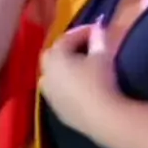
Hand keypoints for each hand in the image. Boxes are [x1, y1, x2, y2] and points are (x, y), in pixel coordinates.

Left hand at [40, 19, 121, 138]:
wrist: (101, 117)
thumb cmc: (100, 80)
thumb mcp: (102, 55)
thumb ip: (98, 38)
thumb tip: (98, 29)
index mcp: (55, 58)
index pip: (66, 38)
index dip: (83, 31)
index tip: (98, 30)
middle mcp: (46, 74)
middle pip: (54, 55)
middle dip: (69, 48)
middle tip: (87, 46)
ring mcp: (49, 94)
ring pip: (53, 75)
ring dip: (65, 68)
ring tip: (83, 67)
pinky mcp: (56, 110)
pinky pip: (58, 91)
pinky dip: (67, 84)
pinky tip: (82, 86)